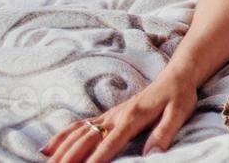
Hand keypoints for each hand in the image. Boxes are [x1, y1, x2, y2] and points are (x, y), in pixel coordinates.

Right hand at [41, 69, 196, 161]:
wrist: (176, 75)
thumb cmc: (179, 95)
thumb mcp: (179, 112)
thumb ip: (165, 132)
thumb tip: (151, 153)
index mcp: (132, 118)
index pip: (109, 143)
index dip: (95, 160)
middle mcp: (116, 116)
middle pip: (86, 140)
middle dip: (69, 158)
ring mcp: (109, 115)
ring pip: (78, 134)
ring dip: (61, 150)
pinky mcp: (108, 115)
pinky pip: (80, 126)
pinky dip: (62, 137)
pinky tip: (48, 148)